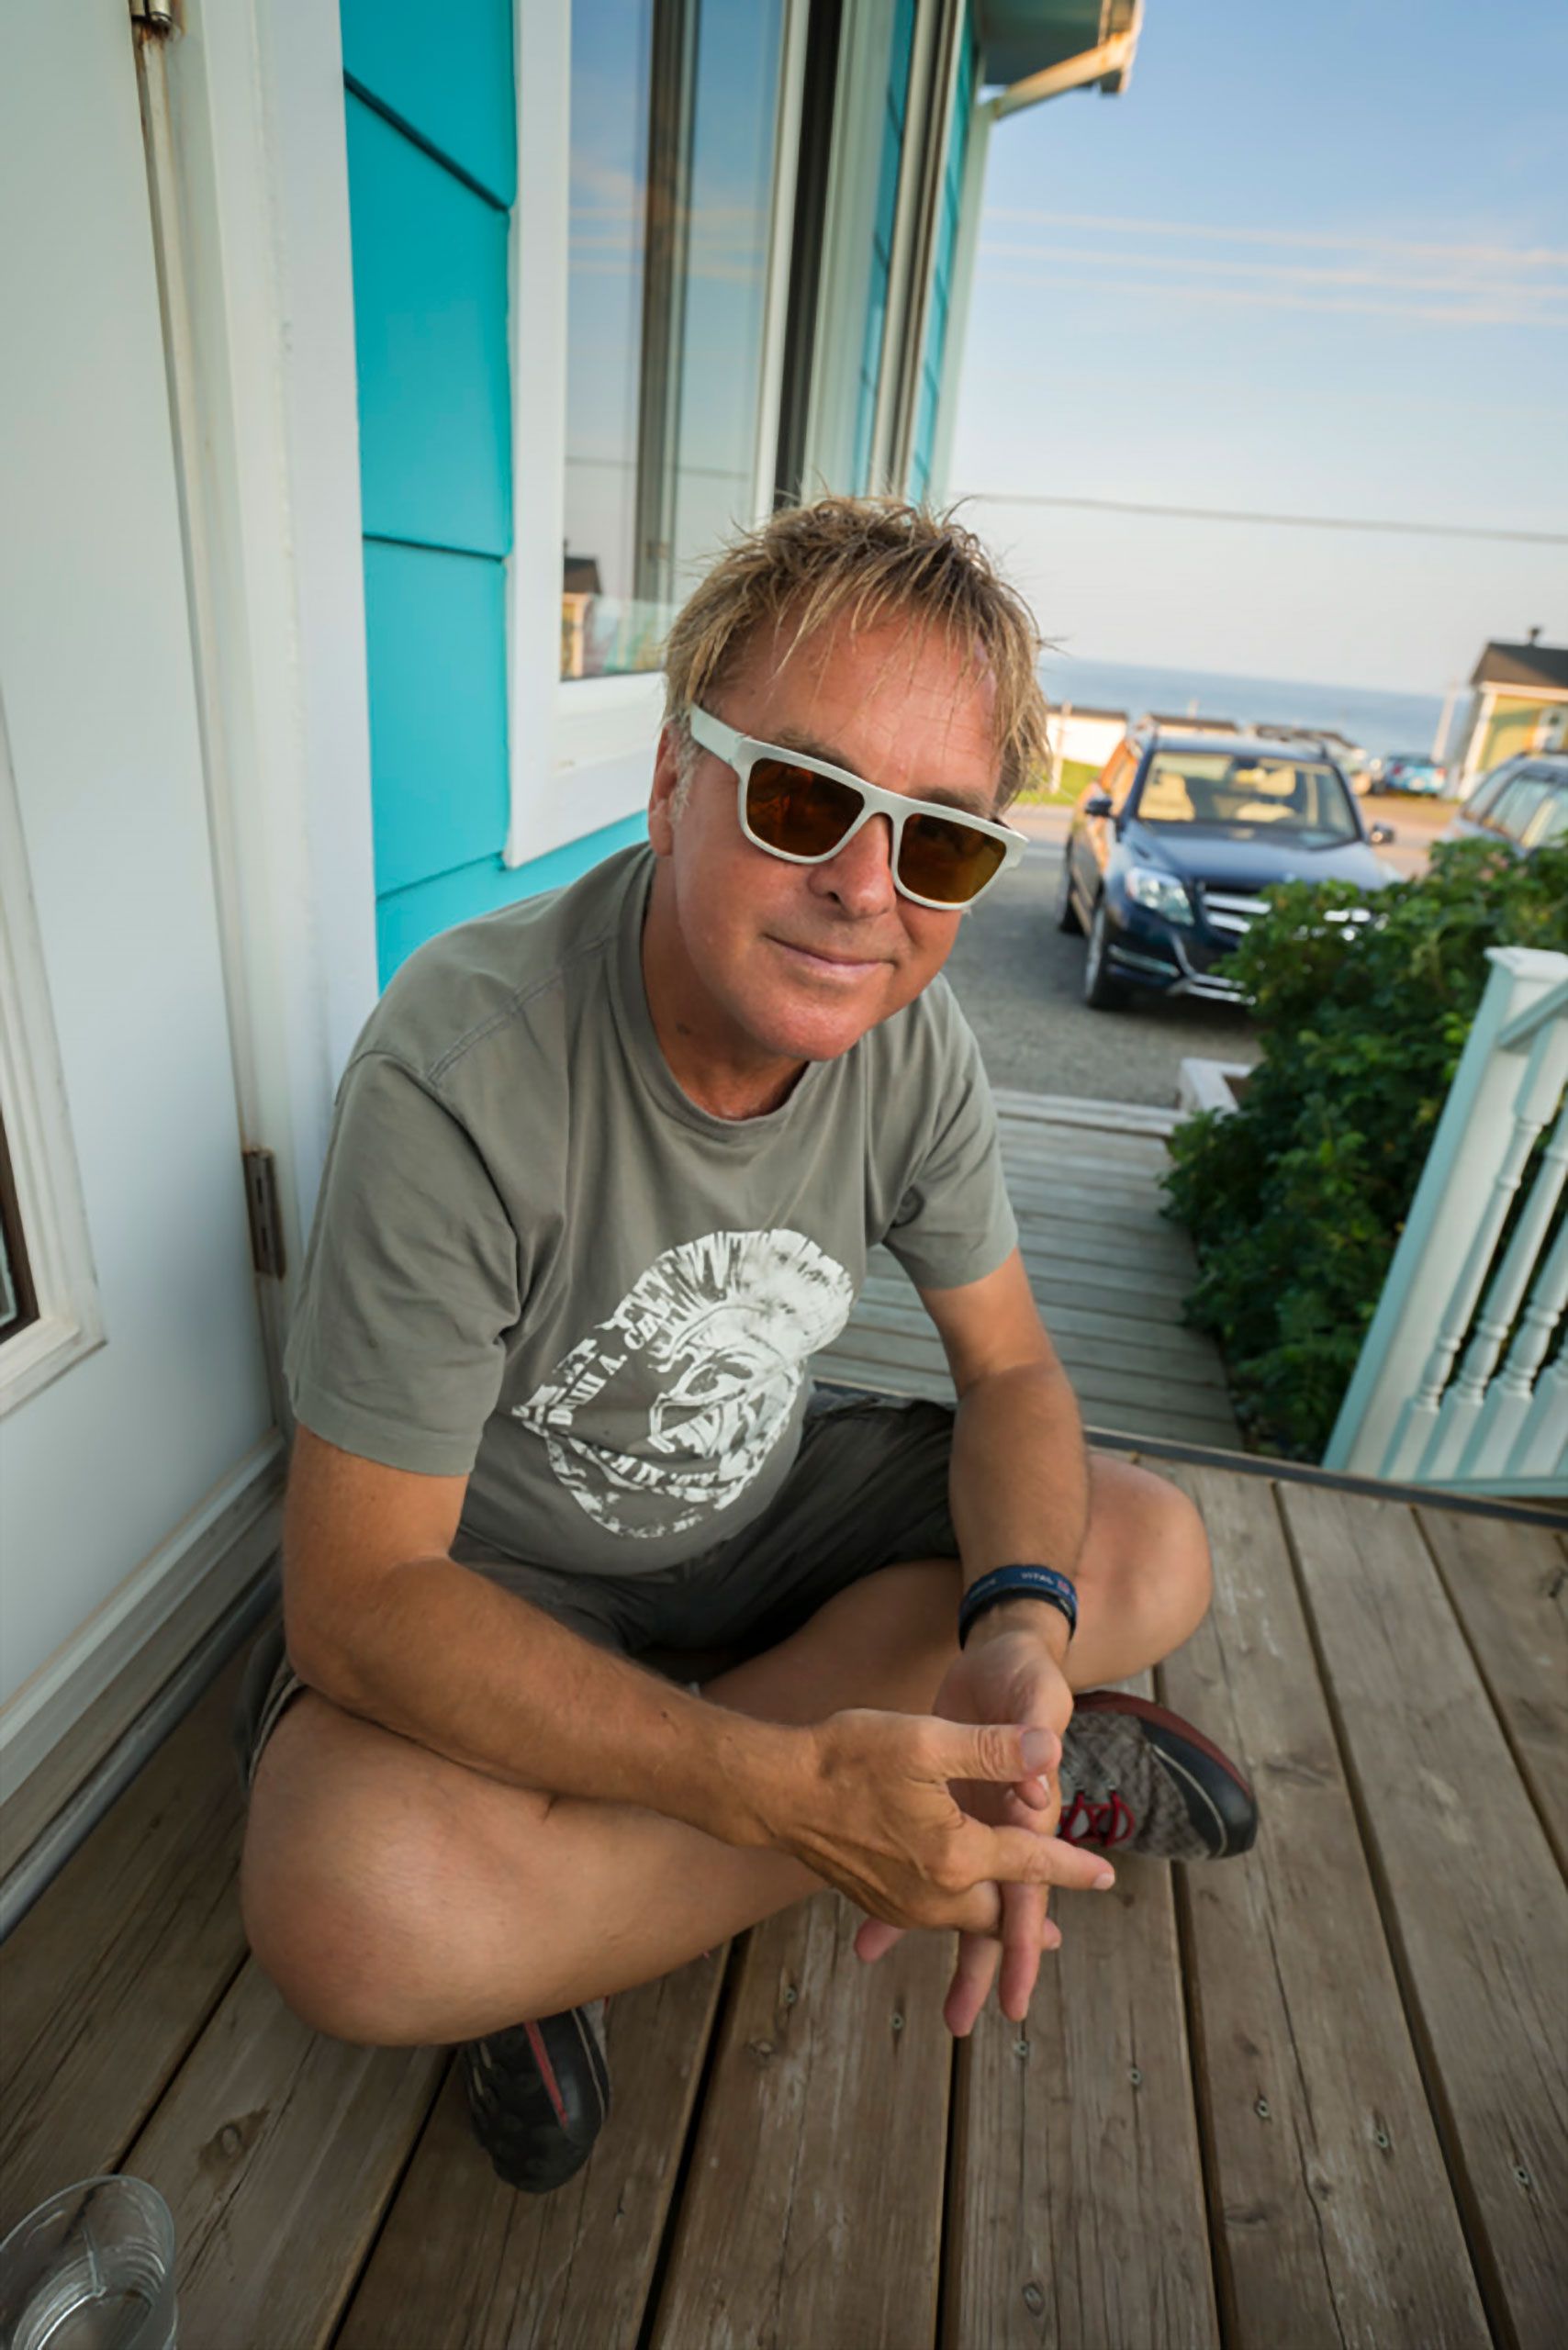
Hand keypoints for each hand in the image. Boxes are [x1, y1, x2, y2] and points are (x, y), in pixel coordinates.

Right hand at [854, 1621, 1083, 2034]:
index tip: (1106, 1878)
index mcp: (956, 1854)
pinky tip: (949, 1908)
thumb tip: (1049, 1749)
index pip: (1030, 1863)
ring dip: (990, 1924)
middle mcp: (934, 1892)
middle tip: (1055, 1939)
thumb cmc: (850, 1756)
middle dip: (1028, 1926)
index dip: (1071, 1867)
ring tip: (1012, 1929)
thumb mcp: (927, 1739)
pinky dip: (952, 1917)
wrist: (777, 1789)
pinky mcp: (876, 1897)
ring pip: (963, 1921)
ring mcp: (902, 1902)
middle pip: (998, 1914)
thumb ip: (994, 1747)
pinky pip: (928, 1917)